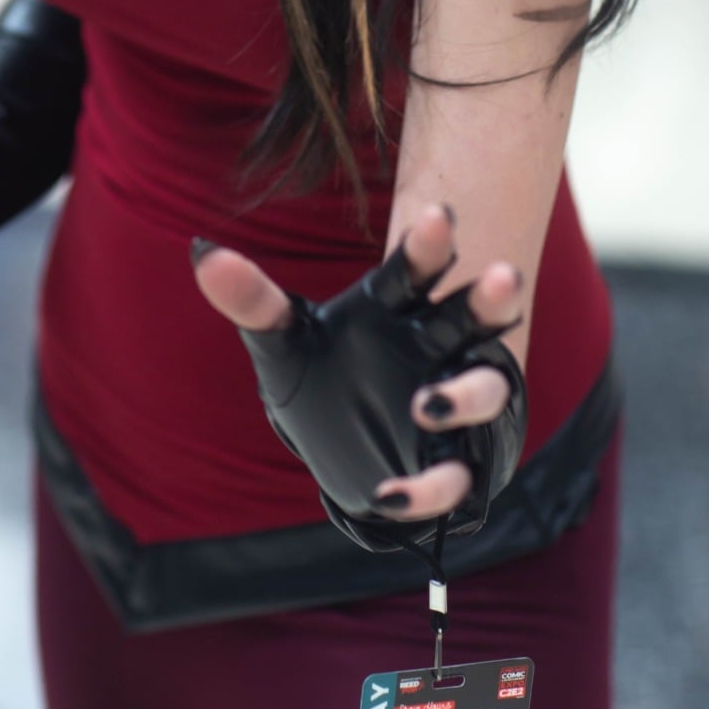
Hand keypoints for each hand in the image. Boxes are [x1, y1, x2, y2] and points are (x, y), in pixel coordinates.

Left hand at [192, 203, 526, 543]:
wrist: (343, 450)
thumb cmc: (324, 377)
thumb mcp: (284, 342)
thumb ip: (253, 301)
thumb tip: (201, 251)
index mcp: (397, 311)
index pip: (415, 272)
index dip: (428, 245)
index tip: (437, 214)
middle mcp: (437, 350)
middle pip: (470, 318)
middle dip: (489, 300)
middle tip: (506, 277)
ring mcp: (455, 406)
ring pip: (486, 390)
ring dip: (470, 394)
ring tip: (428, 403)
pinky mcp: (458, 466)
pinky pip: (459, 477)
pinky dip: (432, 486)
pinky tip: (390, 493)